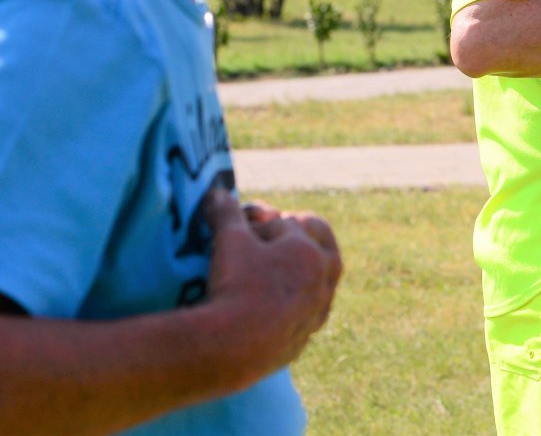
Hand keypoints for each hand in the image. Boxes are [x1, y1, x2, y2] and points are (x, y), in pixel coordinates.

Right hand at [202, 189, 341, 377]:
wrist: (231, 347)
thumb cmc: (236, 284)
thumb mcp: (229, 239)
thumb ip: (226, 211)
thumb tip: (216, 192)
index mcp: (314, 254)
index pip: (297, 224)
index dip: (271, 221)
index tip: (253, 225)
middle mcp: (324, 284)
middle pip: (320, 250)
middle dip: (297, 241)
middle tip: (268, 242)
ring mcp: (316, 315)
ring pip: (315, 286)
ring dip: (296, 275)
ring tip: (268, 273)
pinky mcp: (302, 341)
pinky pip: (302, 316)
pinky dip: (289, 306)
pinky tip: (266, 307)